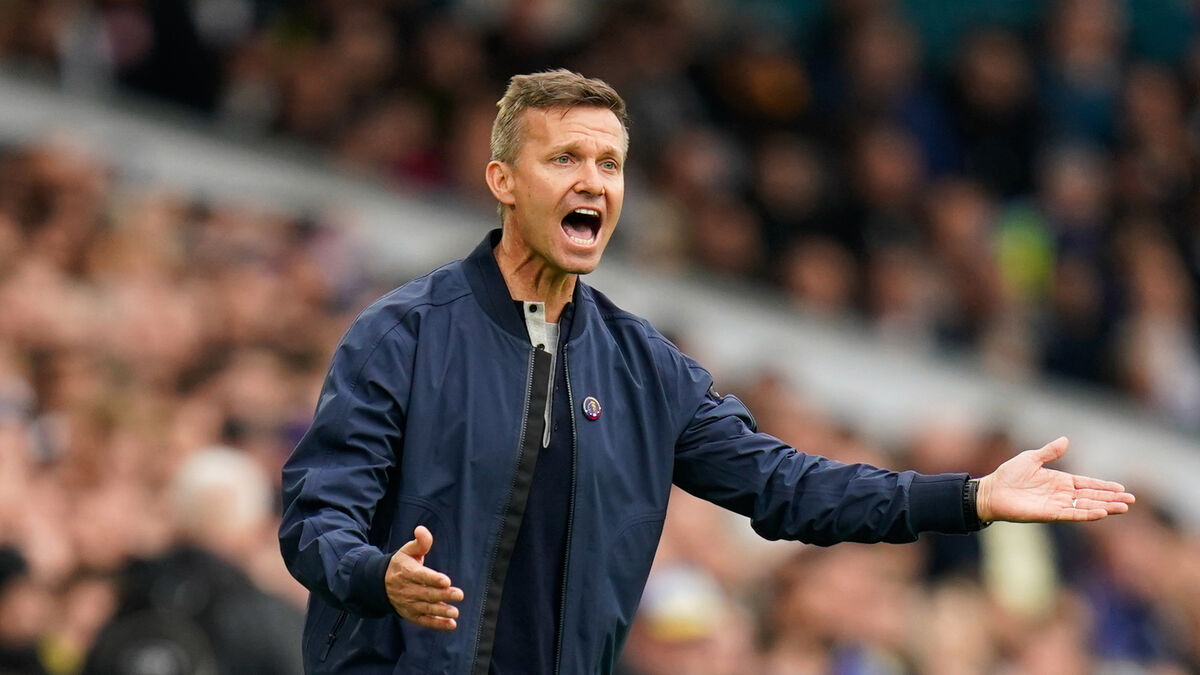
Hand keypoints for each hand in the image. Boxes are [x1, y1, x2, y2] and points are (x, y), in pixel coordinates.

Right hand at [386, 526, 463, 629]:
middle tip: (459, 595)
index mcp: (407, 572)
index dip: (433, 579)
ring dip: (441, 611)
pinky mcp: (411, 614)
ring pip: (426, 609)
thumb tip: (421, 530)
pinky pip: (424, 621)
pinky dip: (437, 624)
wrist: (380, 584)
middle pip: (426, 594)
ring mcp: (409, 604)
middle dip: (443, 595)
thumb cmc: (401, 564)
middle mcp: (407, 589)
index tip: (446, 580)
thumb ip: (419, 542)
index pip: (421, 576)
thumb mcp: (407, 551)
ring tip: (455, 613)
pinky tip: (451, 624)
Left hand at [976, 437, 1135, 522]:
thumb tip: (1066, 440)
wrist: (991, 491)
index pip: (1087, 484)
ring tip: (1123, 508)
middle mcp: (1061, 494)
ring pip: (1086, 506)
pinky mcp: (1049, 514)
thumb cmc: (1008, 475)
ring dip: (1104, 507)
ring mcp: (1056, 505)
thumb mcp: (1031, 458)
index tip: (1122, 488)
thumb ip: (1049, 452)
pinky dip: (1087, 514)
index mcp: (1059, 481)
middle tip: (1131, 500)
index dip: (1104, 486)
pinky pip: (1072, 514)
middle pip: (1092, 496)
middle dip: (1111, 498)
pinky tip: (1101, 512)